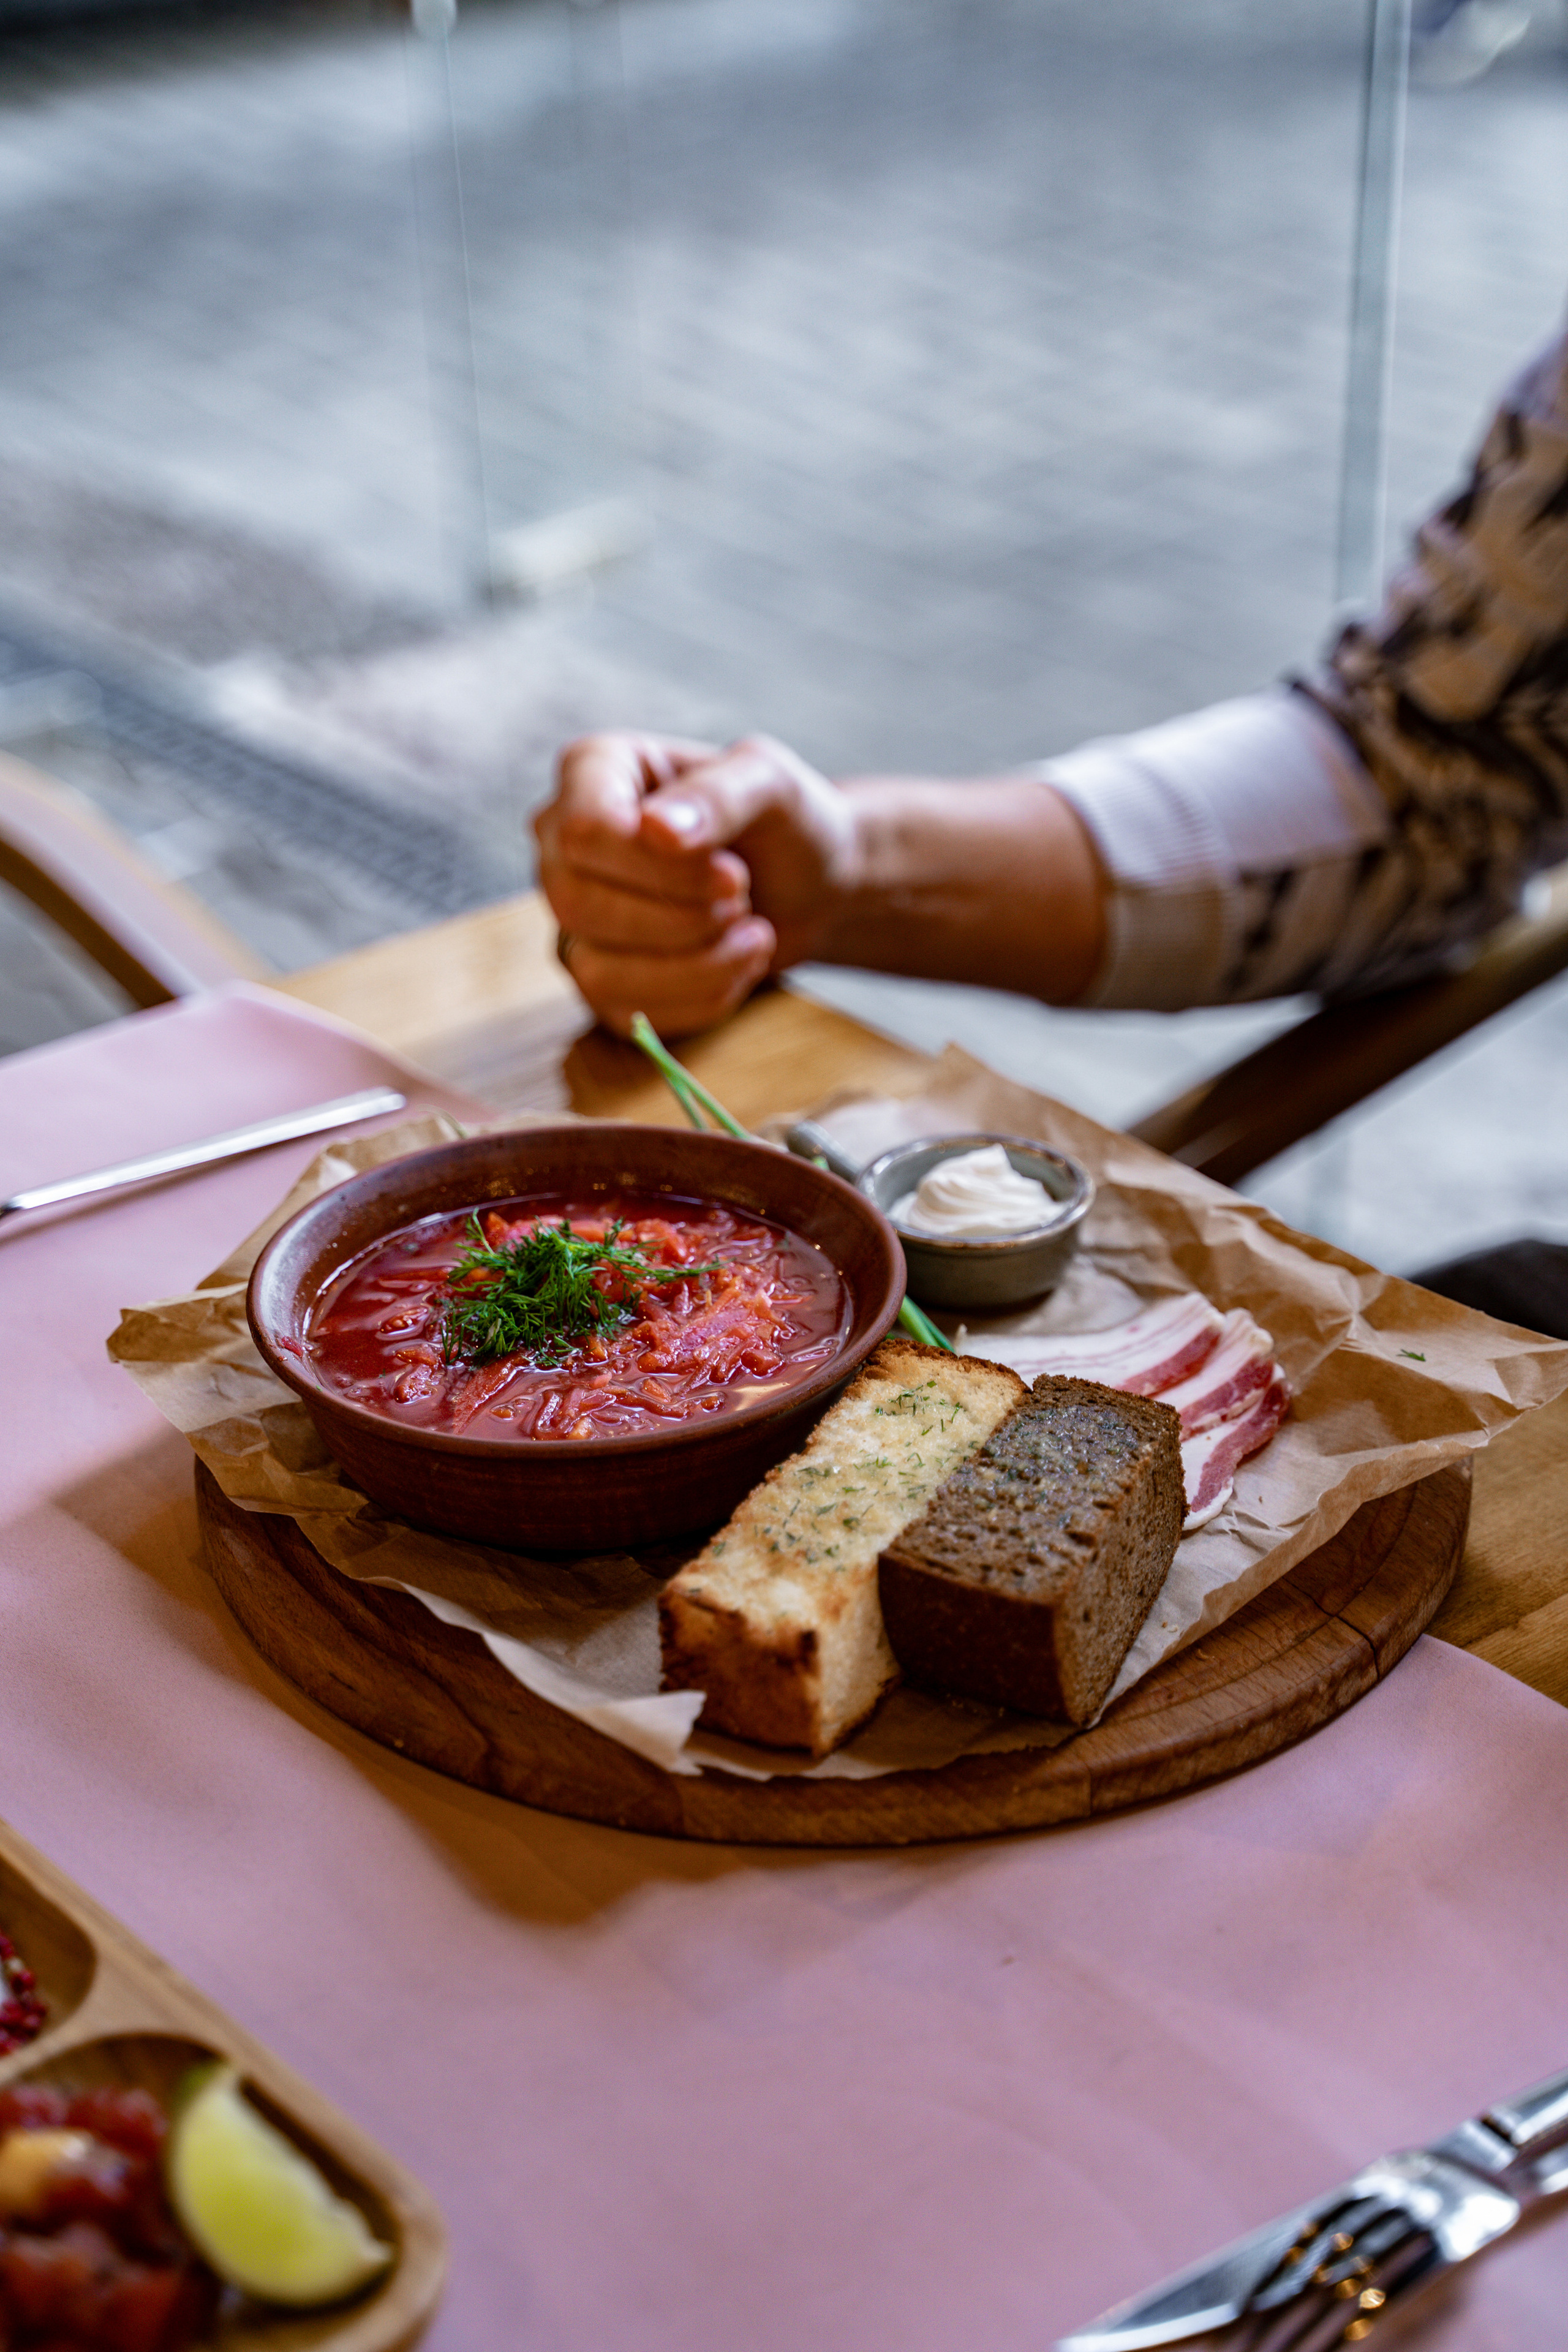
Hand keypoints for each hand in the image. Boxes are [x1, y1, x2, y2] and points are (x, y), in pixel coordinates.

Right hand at [534, 731, 859, 1036]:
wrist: (811, 887)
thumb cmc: (784, 821)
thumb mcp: (770, 783)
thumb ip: (718, 794)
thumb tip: (656, 830)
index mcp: (594, 771)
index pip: (584, 831)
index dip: (659, 867)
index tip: (732, 871)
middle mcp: (564, 845)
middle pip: (578, 903)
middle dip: (681, 917)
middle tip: (744, 898)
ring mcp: (575, 919)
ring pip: (595, 971)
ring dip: (696, 965)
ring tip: (754, 933)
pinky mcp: (601, 981)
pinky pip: (625, 1014)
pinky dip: (700, 999)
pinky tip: (739, 965)